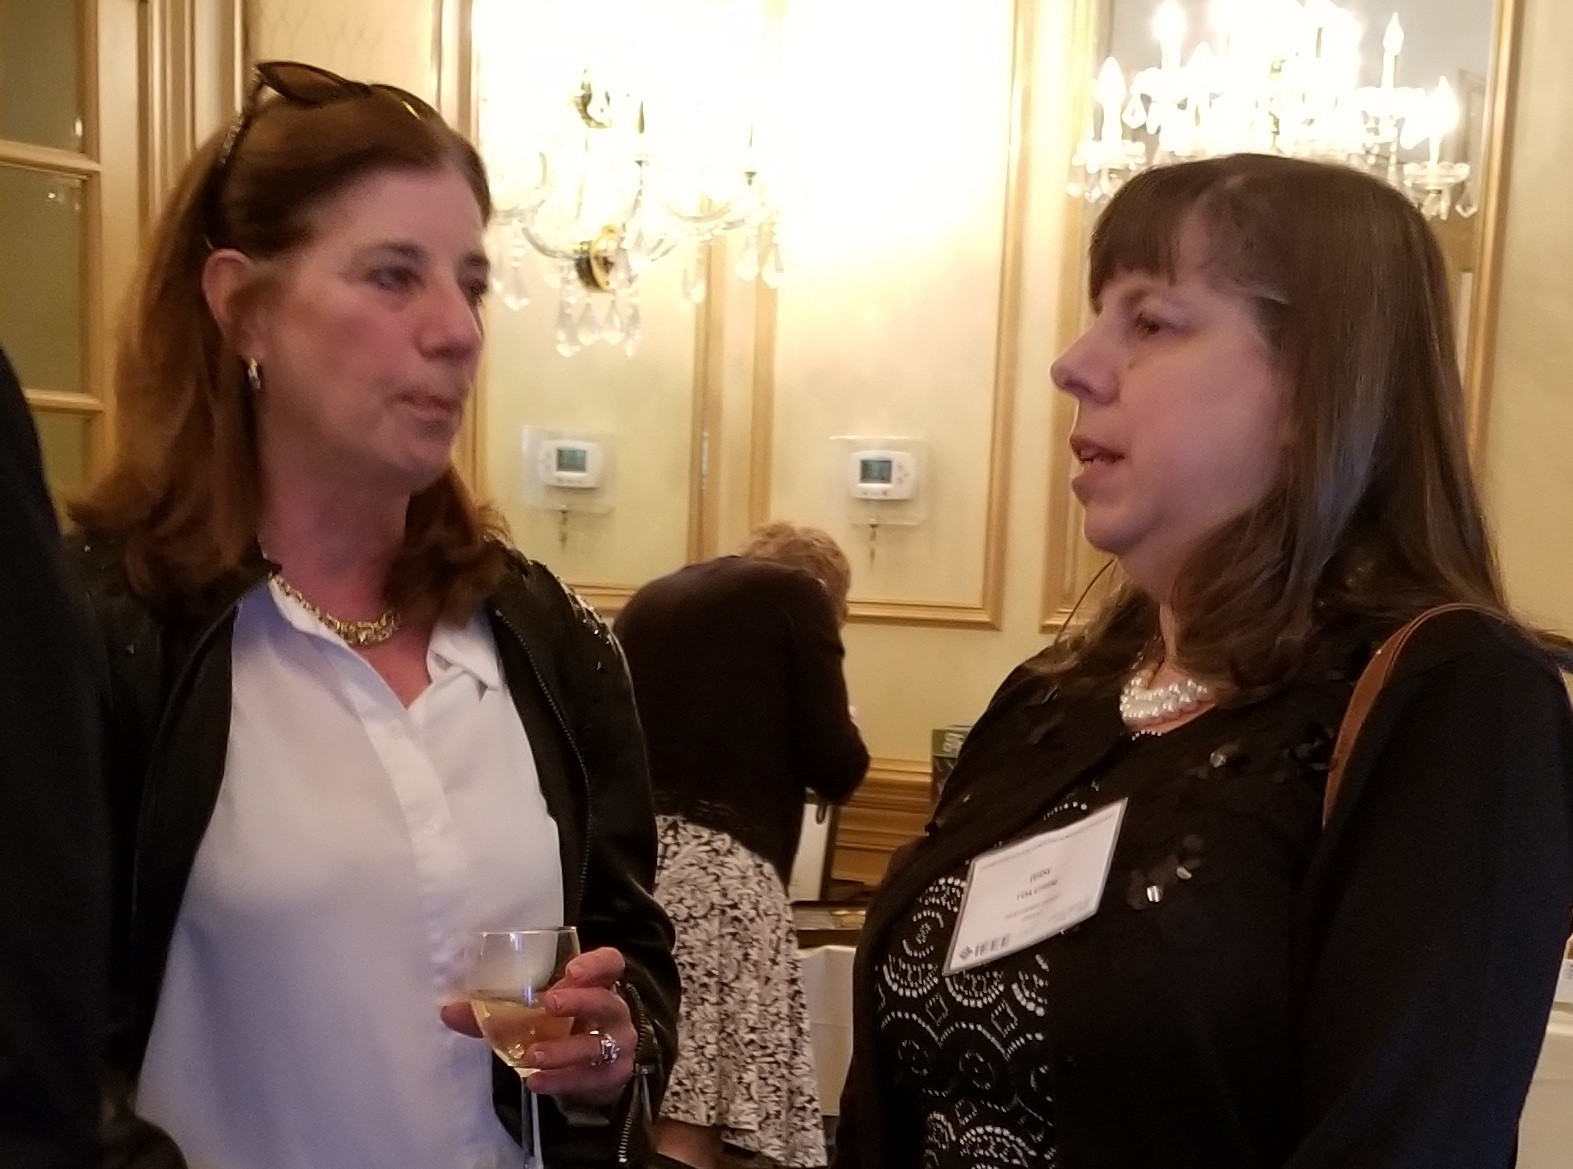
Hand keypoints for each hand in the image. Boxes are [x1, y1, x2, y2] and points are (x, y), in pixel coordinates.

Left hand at [442, 946, 636, 1106]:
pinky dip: (561, 1080)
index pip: (610, 964)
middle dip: (579, 1001)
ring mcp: (617, 1045)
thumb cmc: (564, 1027)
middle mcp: (614, 1012)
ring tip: (533, 1053)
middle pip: (605, 1002)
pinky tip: (535, 1081)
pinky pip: (588, 1079)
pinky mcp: (612, 1076)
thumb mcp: (537, 1012)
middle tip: (549, 1003)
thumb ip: (497, 1010)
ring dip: (564, 1049)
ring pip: (598, 1046)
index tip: (571, 969)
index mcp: (598, 985)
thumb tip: (449, 1010)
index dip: (595, 964)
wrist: (595, 1068)